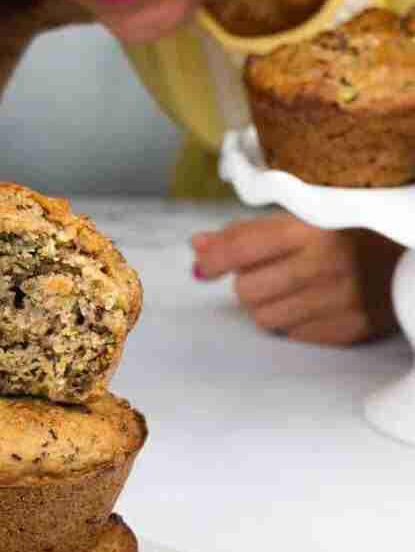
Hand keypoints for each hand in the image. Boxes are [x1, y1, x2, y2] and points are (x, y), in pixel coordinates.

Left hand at [190, 212, 400, 344]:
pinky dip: (294, 322)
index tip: (203, 267)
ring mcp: (338, 302)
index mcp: (312, 228)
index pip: (242, 248)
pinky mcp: (350, 329)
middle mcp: (324, 266)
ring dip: (267, 304)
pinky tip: (314, 302)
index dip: (214, 260)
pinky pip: (294, 336)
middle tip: (269, 271)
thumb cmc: (354, 228)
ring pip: (265, 318)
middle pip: (246, 291)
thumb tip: (197, 246)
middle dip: (248, 282)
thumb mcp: (306, 215)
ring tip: (292, 287)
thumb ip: (249, 232)